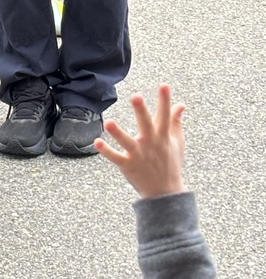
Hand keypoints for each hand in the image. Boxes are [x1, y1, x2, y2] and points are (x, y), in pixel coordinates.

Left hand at [94, 84, 186, 198]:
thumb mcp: (177, 142)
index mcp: (163, 137)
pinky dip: (107, 151)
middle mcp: (151, 144)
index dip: (165, 100)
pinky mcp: (128, 165)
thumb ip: (176, 122)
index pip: (164, 115)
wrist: (166, 193)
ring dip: (118, 133)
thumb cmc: (171, 164)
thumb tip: (181, 104)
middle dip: (141, 111)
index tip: (164, 85)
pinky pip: (116, 157)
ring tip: (108, 122)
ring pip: (127, 142)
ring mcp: (139, 155)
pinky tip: (97, 142)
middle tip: (136, 96)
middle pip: (146, 125)